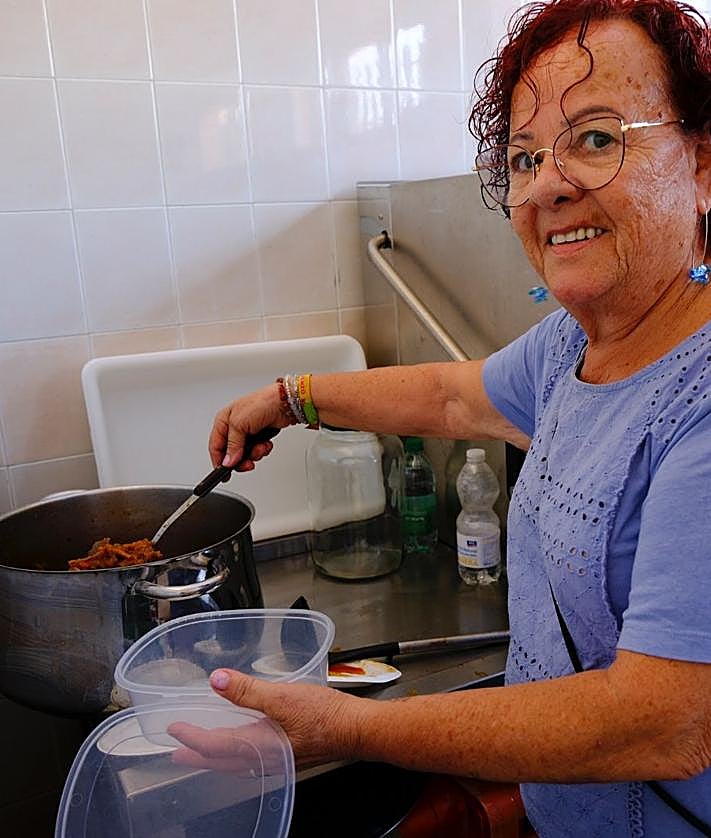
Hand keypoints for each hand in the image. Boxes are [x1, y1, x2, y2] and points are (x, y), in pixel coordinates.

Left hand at [171, 668, 366, 769]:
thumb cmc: (326, 717)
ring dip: (215, 755)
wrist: (357, 729)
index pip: (214, 745)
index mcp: (259, 747)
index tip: (173, 728)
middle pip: (222, 760)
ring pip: (236, 762)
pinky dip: (236, 753)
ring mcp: (277, 760)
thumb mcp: (283, 697)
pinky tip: (242, 744)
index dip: (191, 737)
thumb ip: (248, 690)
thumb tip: (217, 680)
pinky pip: (252, 759)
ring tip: (202, 749)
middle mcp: (265, 760)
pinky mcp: (288, 754)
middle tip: (177, 751)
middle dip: (197, 754)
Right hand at [209, 384, 289, 470]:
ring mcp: (247, 432)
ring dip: (254, 454)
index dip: (219, 461)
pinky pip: (257, 451)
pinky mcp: (259, 436)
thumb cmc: (261, 403)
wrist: (285, 402)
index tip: (224, 473)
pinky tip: (266, 444)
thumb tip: (228, 461)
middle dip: (241, 460)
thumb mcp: (239, 424)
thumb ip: (232, 445)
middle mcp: (234, 427)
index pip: (215, 446)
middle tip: (248, 464)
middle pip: (231, 454)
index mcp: (223, 421)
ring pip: (245, 454)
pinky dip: (262, 450)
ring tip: (260, 447)